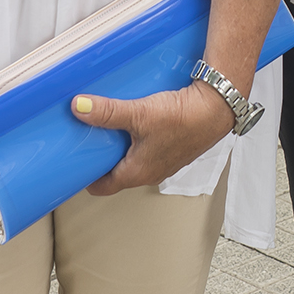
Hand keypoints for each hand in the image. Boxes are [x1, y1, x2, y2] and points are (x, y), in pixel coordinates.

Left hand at [70, 83, 235, 194]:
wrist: (219, 108)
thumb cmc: (183, 118)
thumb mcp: (139, 113)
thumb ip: (107, 112)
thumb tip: (78, 107)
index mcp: (137, 173)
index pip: (103, 187)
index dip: (86, 177)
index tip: (74, 164)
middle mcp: (150, 172)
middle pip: (117, 171)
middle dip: (102, 157)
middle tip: (87, 139)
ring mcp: (164, 161)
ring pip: (134, 158)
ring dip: (122, 146)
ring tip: (110, 126)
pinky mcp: (175, 146)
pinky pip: (149, 147)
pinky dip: (139, 138)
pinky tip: (138, 118)